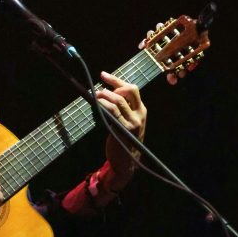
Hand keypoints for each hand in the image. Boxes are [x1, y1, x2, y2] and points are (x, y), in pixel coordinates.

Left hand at [96, 72, 146, 187]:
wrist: (126, 161)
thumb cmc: (123, 139)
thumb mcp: (127, 121)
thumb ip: (122, 108)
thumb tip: (106, 91)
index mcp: (141, 110)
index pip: (132, 89)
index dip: (117, 80)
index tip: (103, 75)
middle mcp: (140, 114)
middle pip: (129, 90)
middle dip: (113, 84)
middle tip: (100, 88)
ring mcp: (133, 122)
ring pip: (119, 100)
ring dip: (105, 95)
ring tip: (96, 96)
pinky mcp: (124, 129)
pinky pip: (113, 111)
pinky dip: (104, 104)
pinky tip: (97, 103)